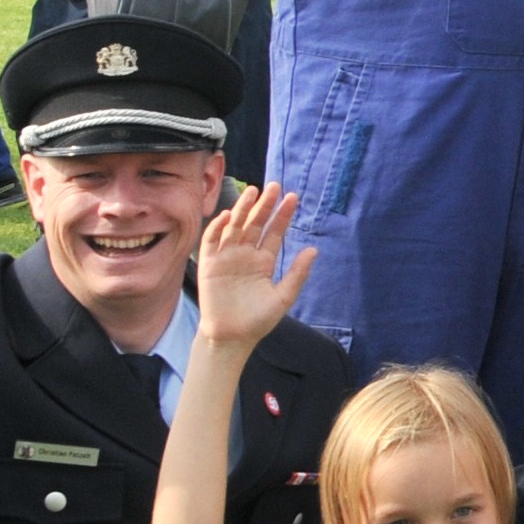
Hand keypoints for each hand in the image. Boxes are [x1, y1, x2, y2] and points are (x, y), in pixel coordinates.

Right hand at [193, 186, 316, 347]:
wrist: (232, 337)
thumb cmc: (257, 320)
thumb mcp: (283, 296)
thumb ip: (297, 273)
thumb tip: (314, 249)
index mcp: (263, 261)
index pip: (274, 232)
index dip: (282, 215)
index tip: (293, 198)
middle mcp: (245, 255)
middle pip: (255, 224)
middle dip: (264, 206)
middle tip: (275, 186)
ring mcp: (226, 258)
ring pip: (235, 228)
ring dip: (242, 210)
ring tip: (253, 192)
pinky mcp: (209, 265)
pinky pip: (211, 242)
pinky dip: (217, 228)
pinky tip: (227, 216)